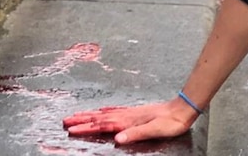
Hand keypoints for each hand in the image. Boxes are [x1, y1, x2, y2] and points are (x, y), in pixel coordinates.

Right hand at [63, 98, 198, 144]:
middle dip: (82, 120)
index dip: (86, 128)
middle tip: (65, 121)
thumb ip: (135, 134)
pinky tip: (101, 111)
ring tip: (76, 115)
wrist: (181, 110)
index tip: (71, 129)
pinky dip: (104, 111)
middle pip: (99, 118)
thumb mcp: (154, 130)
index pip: (103, 125)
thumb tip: (117, 139)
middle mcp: (126, 115)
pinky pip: (114, 111)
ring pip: (104, 114)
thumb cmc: (170, 122)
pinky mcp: (135, 112)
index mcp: (128, 121)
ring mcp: (130, 113)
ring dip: (89, 115)